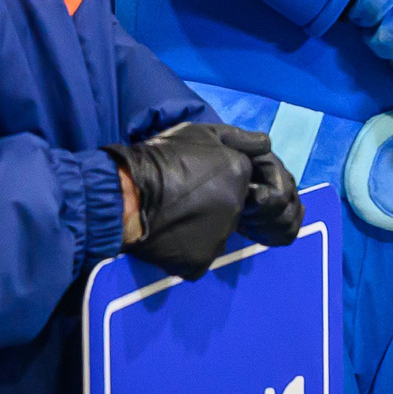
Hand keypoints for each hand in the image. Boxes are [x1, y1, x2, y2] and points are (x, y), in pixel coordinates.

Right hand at [109, 123, 299, 278]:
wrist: (127, 194)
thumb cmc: (160, 157)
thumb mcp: (200, 133)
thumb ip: (238, 138)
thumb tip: (266, 144)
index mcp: (239, 173)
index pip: (239, 182)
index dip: (216, 180)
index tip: (193, 179)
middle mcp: (237, 206)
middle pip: (229, 208)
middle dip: (211, 204)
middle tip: (182, 197)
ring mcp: (221, 236)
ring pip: (216, 234)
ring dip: (200, 228)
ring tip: (173, 216)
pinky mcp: (202, 261)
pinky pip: (198, 256)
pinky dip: (186, 249)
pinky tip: (169, 235)